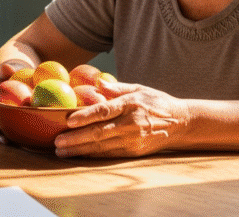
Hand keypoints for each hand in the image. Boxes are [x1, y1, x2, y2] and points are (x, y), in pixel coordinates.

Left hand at [54, 80, 191, 157]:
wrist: (181, 123)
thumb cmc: (156, 102)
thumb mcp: (139, 88)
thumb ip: (117, 87)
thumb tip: (98, 82)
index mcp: (130, 105)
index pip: (104, 111)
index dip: (85, 116)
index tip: (68, 120)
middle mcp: (131, 124)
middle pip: (99, 132)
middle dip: (76, 138)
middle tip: (57, 141)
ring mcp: (133, 140)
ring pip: (102, 147)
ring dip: (80, 150)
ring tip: (62, 151)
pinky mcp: (134, 152)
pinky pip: (110, 154)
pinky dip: (93, 156)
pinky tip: (79, 155)